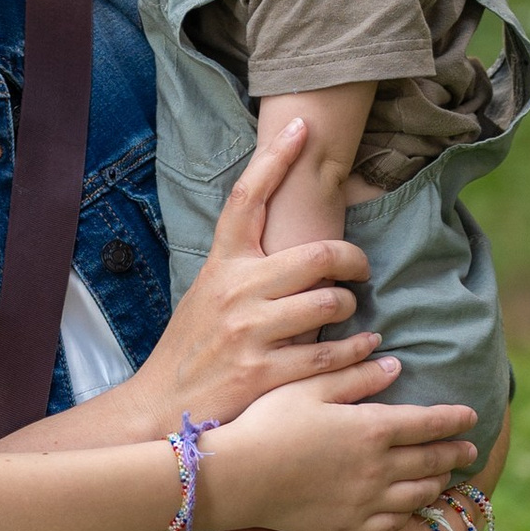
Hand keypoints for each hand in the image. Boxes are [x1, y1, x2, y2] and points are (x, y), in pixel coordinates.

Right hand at [133, 119, 375, 429]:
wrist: (163, 405)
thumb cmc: (194, 345)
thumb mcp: (208, 292)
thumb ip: (244, 266)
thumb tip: (288, 238)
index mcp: (222, 264)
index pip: (249, 197)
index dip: (277, 157)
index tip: (304, 125)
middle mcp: (236, 291)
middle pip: (318, 253)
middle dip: (352, 259)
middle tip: (360, 269)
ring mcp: (251, 332)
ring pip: (331, 303)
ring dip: (351, 308)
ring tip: (350, 314)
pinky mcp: (265, 371)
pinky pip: (330, 355)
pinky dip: (357, 352)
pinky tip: (367, 349)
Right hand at [193, 362, 475, 530]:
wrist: (239, 479)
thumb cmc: (267, 423)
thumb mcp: (308, 386)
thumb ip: (354, 374)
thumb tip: (392, 364)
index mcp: (372, 429)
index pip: (428, 423)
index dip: (453, 419)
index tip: (471, 416)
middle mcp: (379, 468)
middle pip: (431, 459)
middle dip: (455, 452)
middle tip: (471, 449)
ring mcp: (366, 501)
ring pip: (418, 493)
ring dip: (438, 481)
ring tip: (446, 476)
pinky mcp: (350, 525)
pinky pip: (394, 521)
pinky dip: (411, 512)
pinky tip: (411, 506)